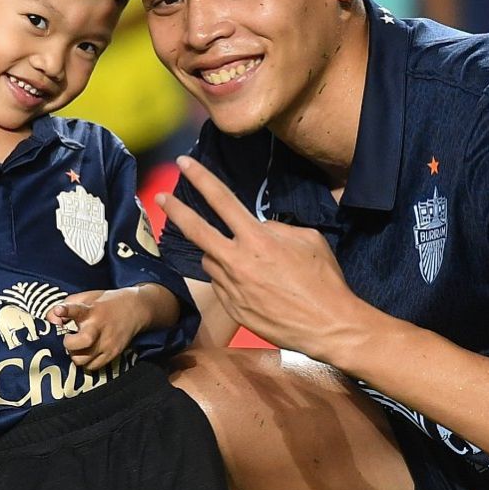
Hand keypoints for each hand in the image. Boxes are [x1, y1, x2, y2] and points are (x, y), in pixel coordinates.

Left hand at [48, 288, 151, 370]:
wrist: (136, 309)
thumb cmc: (106, 303)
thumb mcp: (86, 297)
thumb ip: (65, 306)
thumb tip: (51, 321)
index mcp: (91, 310)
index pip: (76, 310)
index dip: (66, 311)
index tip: (59, 311)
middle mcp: (99, 327)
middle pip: (81, 342)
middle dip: (69, 344)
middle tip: (69, 339)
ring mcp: (107, 342)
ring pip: (82, 360)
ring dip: (75, 355)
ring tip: (78, 347)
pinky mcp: (113, 353)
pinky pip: (92, 367)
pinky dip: (86, 362)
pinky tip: (87, 352)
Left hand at [155, 157, 368, 362]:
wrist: (328, 326)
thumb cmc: (324, 280)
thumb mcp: (308, 240)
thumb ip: (276, 229)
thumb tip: (257, 228)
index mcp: (257, 239)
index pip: (221, 200)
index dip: (200, 178)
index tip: (183, 163)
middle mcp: (237, 261)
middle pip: (196, 230)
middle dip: (176, 210)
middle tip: (160, 197)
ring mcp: (231, 287)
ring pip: (211, 261)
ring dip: (219, 254)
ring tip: (245, 262)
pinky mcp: (232, 309)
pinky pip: (221, 285)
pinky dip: (230, 278)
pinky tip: (253, 286)